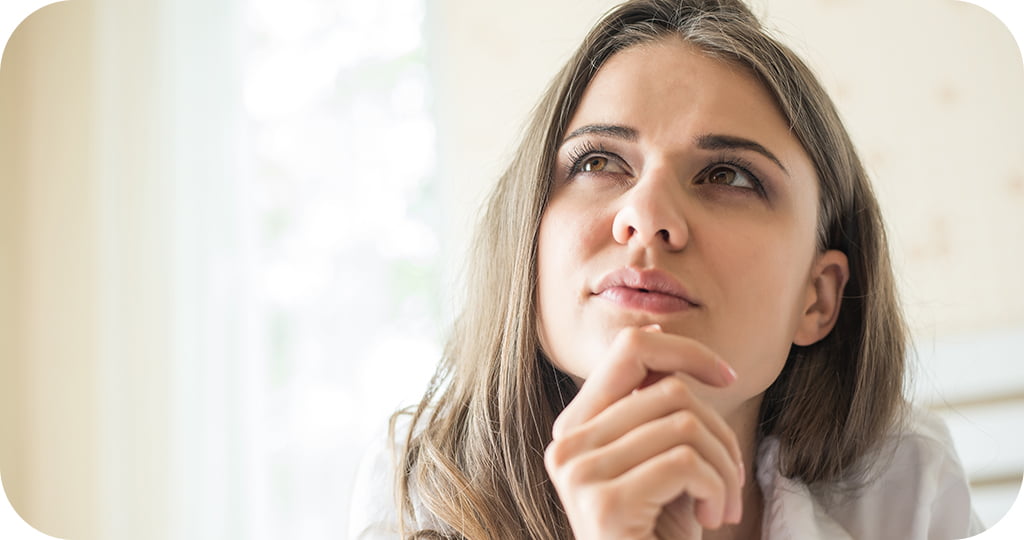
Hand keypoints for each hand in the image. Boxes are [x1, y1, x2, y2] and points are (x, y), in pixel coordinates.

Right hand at [544, 325, 743, 539]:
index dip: (686, 349)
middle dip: (721, 431)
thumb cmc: (658, 534)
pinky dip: (720, 489)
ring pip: (686, 422)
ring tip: (724, 503)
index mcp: (575, 427)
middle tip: (731, 477)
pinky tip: (713, 519)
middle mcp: (566, 444)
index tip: (728, 377)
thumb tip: (657, 332)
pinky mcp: (604, 503)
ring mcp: (579, 473)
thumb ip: (652, 409)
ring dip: (726, 466)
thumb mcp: (658, 461)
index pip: (630, 349)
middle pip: (670, 388)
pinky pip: (688, 462)